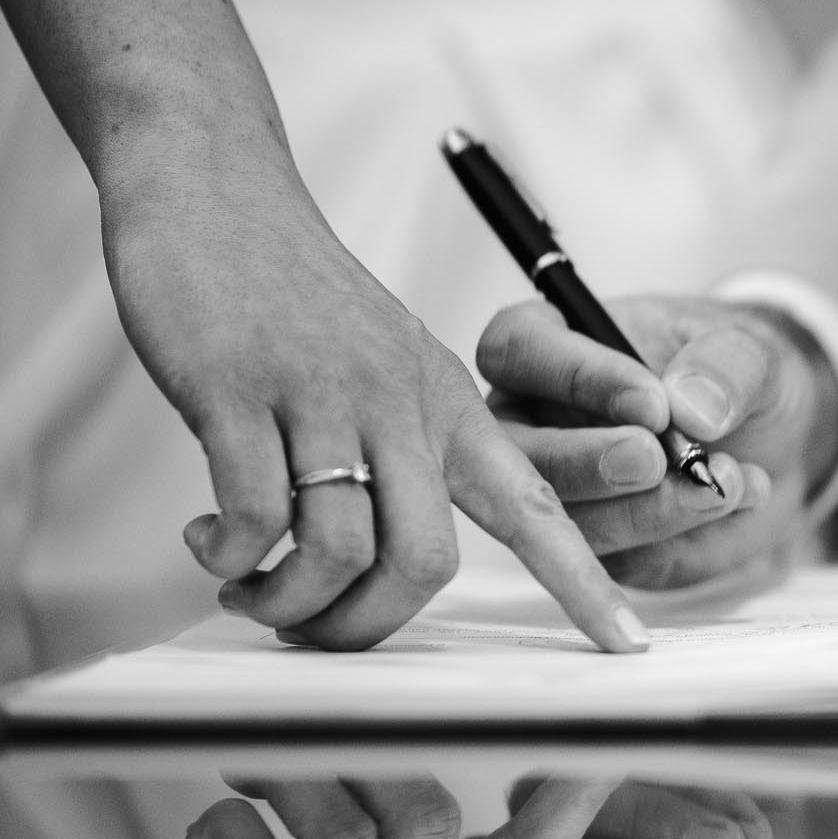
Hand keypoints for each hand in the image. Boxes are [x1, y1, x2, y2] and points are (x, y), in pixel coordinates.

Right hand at [103, 164, 646, 652]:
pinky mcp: (239, 390)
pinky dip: (230, 554)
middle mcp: (403, 404)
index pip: (540, 506)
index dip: (585, 585)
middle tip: (311, 628)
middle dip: (366, 626)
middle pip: (427, 562)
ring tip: (246, 587)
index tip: (629, 647)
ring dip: (286, 601)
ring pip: (340, 552)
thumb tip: (401, 554)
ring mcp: (324, 395)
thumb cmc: (301, 298)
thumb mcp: (391, 365)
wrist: (221, 191)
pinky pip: (254, 515)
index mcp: (450, 406)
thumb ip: (414, 447)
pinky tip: (208, 541)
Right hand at [479, 296, 837, 588]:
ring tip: (726, 481)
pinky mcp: (602, 545)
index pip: (518, 348)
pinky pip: (622, 560)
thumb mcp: (748, 348)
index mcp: (550, 344)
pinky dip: (687, 534)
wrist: (773, 435)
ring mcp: (562, 490)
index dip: (579, 377)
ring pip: (570, 520)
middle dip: (592, 464)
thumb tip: (694, 406)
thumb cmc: (735, 374)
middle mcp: (537, 421)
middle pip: (520, 453)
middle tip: (659, 462)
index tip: (654, 403)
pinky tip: (740, 502)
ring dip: (652, 509)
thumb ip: (724, 364)